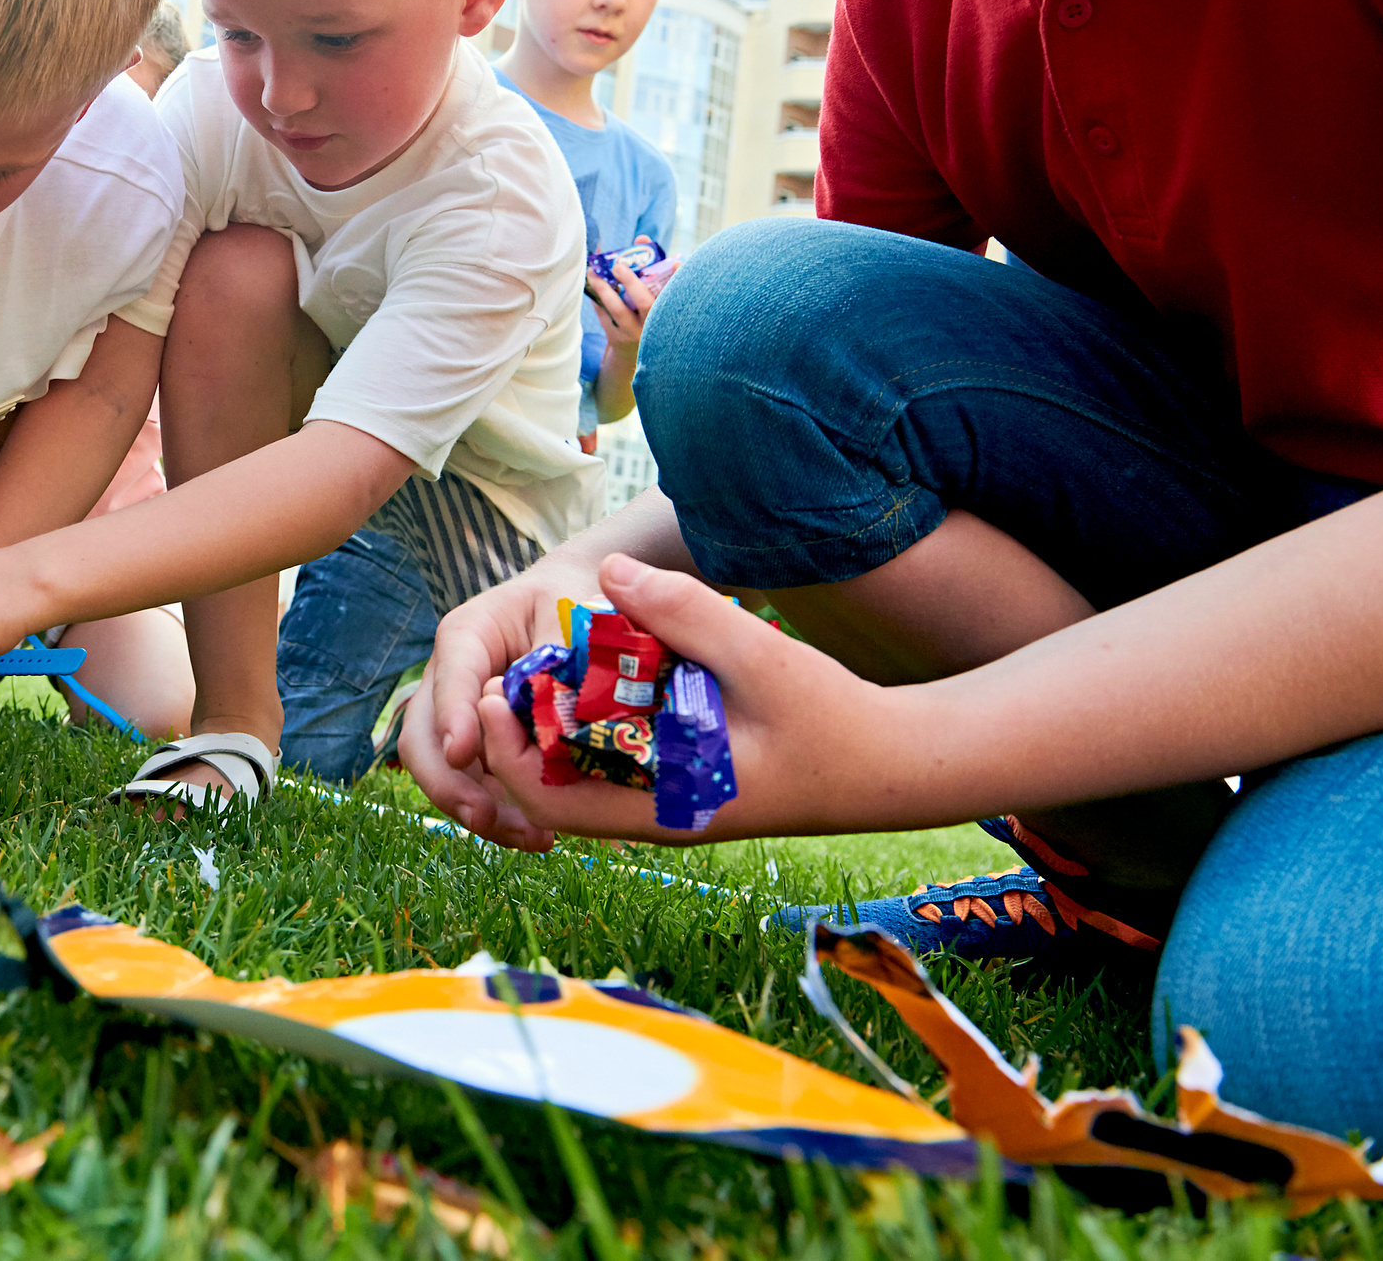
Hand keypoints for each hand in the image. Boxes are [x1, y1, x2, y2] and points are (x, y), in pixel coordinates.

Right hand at [399, 568, 575, 848]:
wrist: (572, 601)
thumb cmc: (574, 603)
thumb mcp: (574, 616)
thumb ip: (562, 660)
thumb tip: (561, 717)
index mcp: (467, 635)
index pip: (452, 677)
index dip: (454, 716)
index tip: (462, 753)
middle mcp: (449, 678)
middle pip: (423, 736)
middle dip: (447, 784)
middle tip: (486, 818)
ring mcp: (457, 715)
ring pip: (441, 770)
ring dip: (474, 810)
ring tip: (533, 839)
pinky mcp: (478, 745)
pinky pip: (473, 785)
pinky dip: (498, 812)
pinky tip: (539, 834)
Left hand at [467, 555, 899, 844]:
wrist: (892, 763)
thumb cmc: (833, 720)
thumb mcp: (762, 658)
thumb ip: (685, 613)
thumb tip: (612, 570)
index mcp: (663, 806)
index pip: (549, 799)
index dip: (506, 748)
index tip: (491, 689)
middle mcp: (654, 812)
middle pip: (548, 788)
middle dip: (516, 732)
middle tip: (501, 665)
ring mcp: (665, 798)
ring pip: (577, 773)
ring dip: (549, 724)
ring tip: (537, 660)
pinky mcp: (679, 776)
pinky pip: (611, 758)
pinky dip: (589, 720)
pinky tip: (594, 667)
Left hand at [586, 235, 666, 351]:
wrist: (632, 348)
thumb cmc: (647, 312)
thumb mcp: (654, 293)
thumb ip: (652, 265)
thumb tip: (641, 238)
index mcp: (668, 310)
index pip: (676, 294)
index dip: (678, 278)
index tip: (676, 263)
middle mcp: (655, 324)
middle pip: (646, 303)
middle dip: (632, 282)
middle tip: (618, 265)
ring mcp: (635, 332)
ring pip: (620, 311)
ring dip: (605, 290)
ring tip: (593, 272)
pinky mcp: (617, 336)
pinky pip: (605, 315)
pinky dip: (596, 298)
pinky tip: (591, 282)